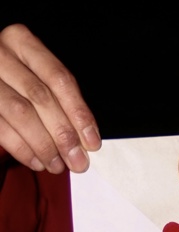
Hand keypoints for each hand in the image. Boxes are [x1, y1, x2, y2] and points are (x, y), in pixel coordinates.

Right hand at [0, 24, 100, 172]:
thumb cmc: (17, 80)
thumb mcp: (38, 77)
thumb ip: (61, 102)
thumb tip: (86, 140)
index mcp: (22, 42)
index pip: (59, 79)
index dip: (79, 113)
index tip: (92, 142)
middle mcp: (1, 55)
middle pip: (40, 97)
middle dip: (63, 134)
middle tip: (78, 161)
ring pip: (20, 113)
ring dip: (44, 146)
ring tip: (58, 165)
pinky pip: (0, 128)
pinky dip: (22, 149)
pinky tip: (37, 162)